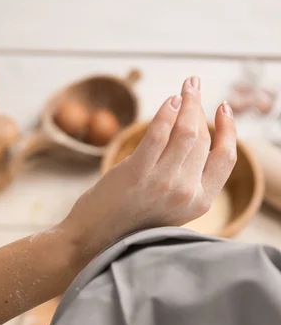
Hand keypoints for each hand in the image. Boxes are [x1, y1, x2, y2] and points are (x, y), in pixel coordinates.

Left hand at [64, 76, 236, 257]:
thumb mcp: (169, 205)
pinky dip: (166, 112)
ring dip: (188, 101)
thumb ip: (185, 178)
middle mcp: (185, 193)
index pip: (225, 159)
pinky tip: (168, 101)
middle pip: (202, 139)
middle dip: (200, 106)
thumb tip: (192, 132)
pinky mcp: (137, 173)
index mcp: (199, 203)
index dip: (228, 130)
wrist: (95, 239)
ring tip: (185, 86)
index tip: (223, 109)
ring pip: (186, 131)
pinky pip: (158, 133)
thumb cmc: (130, 219)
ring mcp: (162, 183)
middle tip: (194, 85)